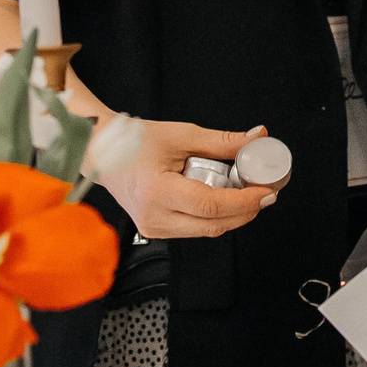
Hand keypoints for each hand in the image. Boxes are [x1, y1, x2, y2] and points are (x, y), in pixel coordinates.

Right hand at [97, 119, 276, 240]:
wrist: (100, 153)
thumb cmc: (134, 141)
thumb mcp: (182, 135)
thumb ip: (222, 141)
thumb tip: (258, 137)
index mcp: (156, 191)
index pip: (210, 206)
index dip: (244, 201)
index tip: (266, 190)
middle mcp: (153, 217)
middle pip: (213, 225)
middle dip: (245, 211)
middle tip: (265, 192)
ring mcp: (153, 228)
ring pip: (206, 231)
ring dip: (232, 215)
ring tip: (246, 192)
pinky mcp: (155, 231)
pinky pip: (195, 229)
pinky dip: (214, 217)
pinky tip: (224, 199)